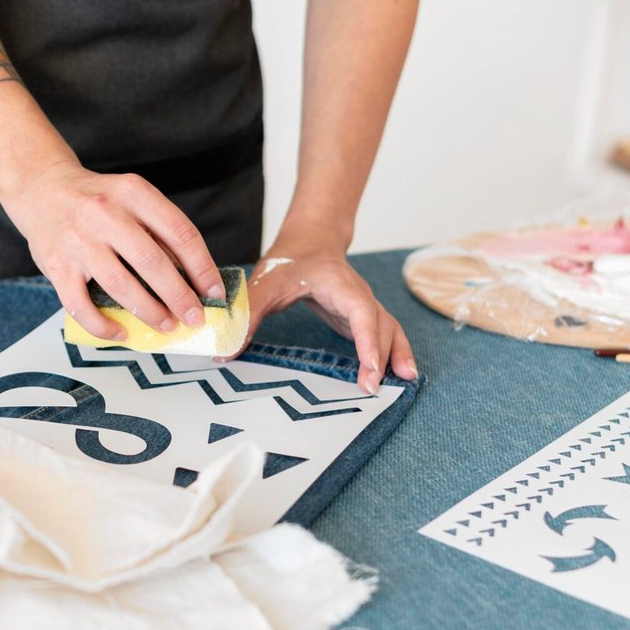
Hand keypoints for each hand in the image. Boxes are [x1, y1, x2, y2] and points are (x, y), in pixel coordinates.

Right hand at [0, 159, 223, 339]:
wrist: (41, 189)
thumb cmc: (97, 200)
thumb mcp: (131, 198)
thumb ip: (158, 231)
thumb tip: (193, 278)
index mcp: (133, 193)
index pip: (179, 232)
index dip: (202, 267)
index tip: (214, 291)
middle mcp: (105, 213)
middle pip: (153, 262)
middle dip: (180, 296)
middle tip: (195, 318)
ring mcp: (78, 241)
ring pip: (121, 286)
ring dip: (150, 312)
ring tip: (167, 326)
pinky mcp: (56, 266)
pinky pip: (81, 306)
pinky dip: (104, 326)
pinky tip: (122, 333)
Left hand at [235, 241, 416, 393]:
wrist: (310, 242)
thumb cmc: (290, 261)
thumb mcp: (263, 284)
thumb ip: (247, 315)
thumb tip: (224, 350)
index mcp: (338, 283)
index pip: (360, 311)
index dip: (367, 339)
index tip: (370, 366)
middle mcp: (359, 294)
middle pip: (379, 324)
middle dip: (381, 355)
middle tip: (373, 388)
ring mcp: (365, 305)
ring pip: (389, 328)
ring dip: (397, 354)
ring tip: (405, 381)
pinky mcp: (363, 318)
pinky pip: (385, 334)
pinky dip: (394, 352)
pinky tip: (401, 374)